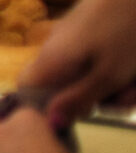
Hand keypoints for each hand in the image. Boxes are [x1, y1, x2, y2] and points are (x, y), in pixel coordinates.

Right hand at [24, 0, 135, 123]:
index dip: (44, 106)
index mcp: (51, 60)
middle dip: (97, 99)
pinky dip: (121, 69)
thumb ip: (78, 100)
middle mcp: (57, 47)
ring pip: (90, 75)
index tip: (75, 115)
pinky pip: (102, 61)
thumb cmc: (123, 33)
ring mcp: (77, 38)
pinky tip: (135, 67)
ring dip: (117, 86)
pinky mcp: (95, 31)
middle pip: (66, 86)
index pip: (27, 89)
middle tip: (123, 96)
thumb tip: (50, 122)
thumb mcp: (107, 75)